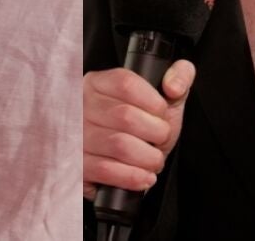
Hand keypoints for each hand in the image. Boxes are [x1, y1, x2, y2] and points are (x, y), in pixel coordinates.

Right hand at [82, 60, 193, 198]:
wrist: (119, 163)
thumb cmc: (138, 129)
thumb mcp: (160, 99)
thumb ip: (179, 78)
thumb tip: (174, 85)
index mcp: (98, 83)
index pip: (126, 84)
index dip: (153, 103)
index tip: (161, 115)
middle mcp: (81, 107)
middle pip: (126, 116)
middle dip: (156, 133)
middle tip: (160, 141)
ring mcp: (76, 136)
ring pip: (120, 145)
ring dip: (148, 158)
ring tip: (153, 160)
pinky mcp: (77, 165)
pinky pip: (107, 171)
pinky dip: (134, 176)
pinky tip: (143, 176)